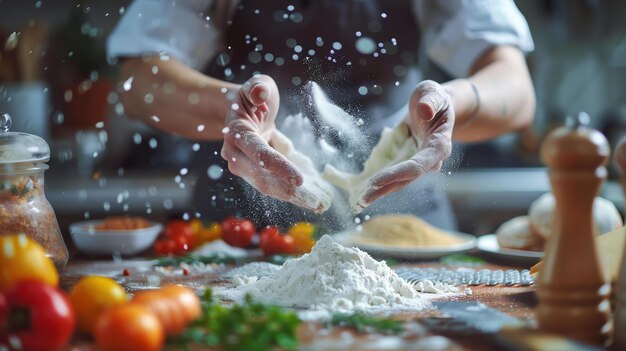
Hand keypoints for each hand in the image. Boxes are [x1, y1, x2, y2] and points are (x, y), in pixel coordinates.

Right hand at [220, 75, 313, 208]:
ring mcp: (243, 167)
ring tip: (315, 205)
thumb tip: (261, 94)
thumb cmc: (251, 97)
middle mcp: (235, 155)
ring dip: (291, 197)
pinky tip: (310, 199)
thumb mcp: (255, 85)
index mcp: (236, 134)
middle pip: (262, 178)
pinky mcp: (253, 173)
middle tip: (314, 201)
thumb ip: (257, 88)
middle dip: (288, 191)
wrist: (242, 111)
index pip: (259, 153)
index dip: (280, 167)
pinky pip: (272, 185)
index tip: (300, 179)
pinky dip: (290, 193)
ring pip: (267, 187)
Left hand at [355, 80, 453, 208]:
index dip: (396, 174)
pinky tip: (357, 189)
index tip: (375, 181)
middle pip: (404, 180)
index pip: (417, 166)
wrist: (435, 106)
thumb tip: (423, 111)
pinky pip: (390, 175)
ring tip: (357, 201)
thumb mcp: (434, 93)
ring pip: (396, 182)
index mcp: (439, 146)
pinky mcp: (406, 163)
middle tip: (361, 200)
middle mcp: (429, 161)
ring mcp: (417, 164)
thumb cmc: (436, 98)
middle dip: (382, 190)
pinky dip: (375, 183)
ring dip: (377, 192)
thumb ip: (430, 101)